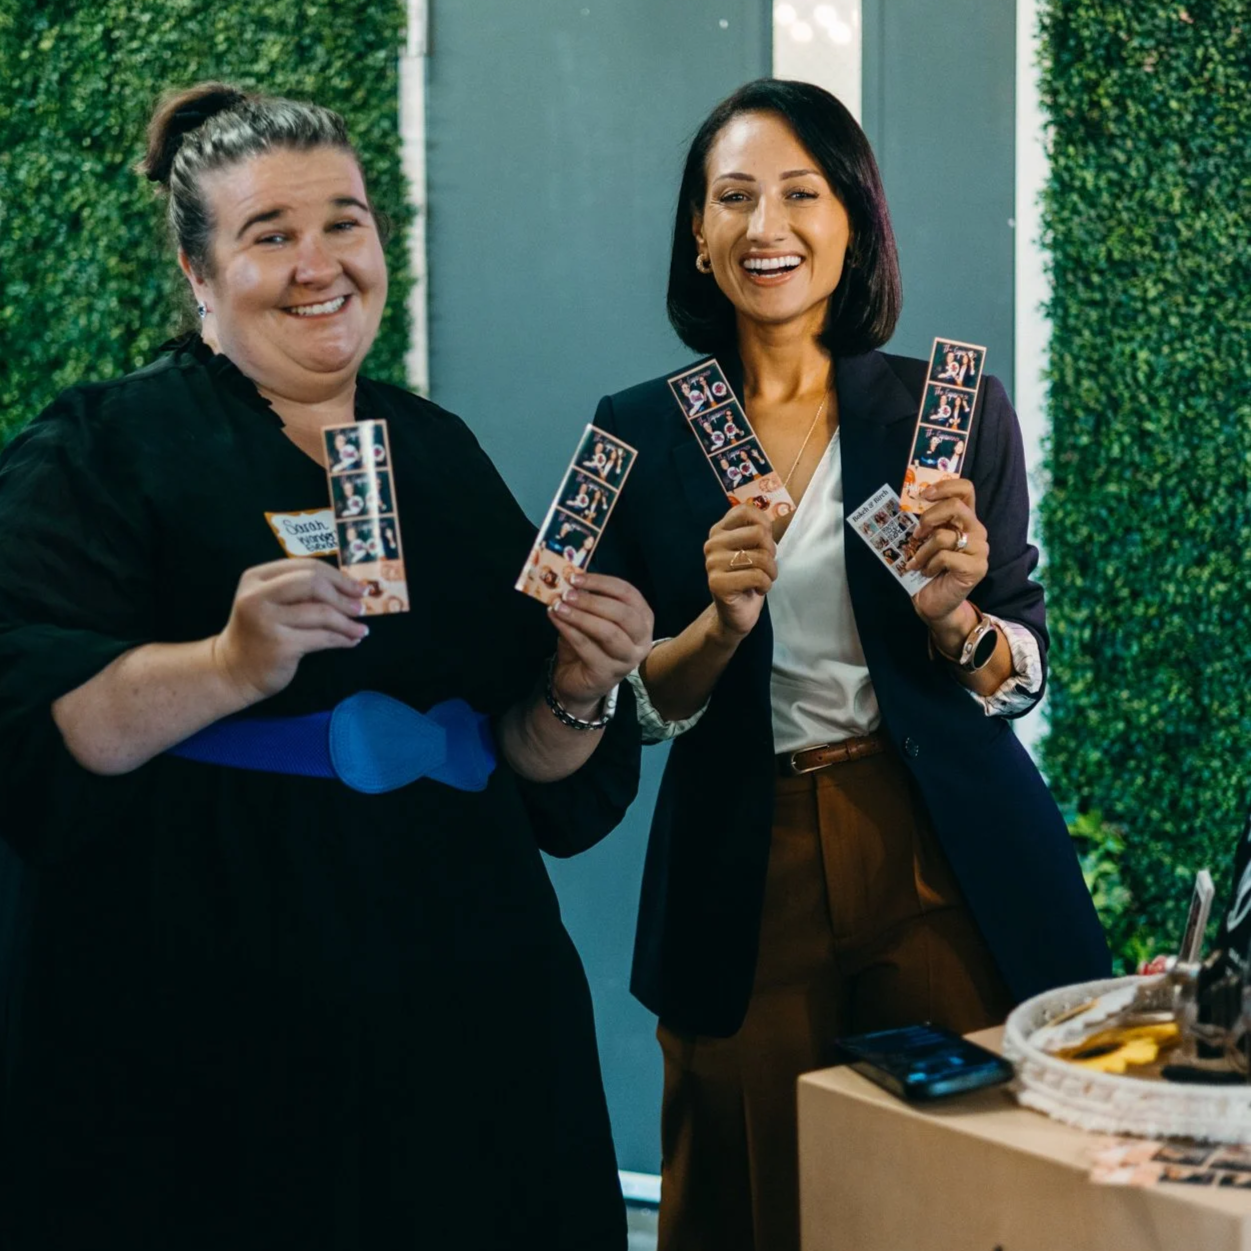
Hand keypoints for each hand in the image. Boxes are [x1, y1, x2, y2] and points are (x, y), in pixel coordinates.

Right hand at [212, 559, 368, 701]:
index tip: (358, 587)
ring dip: (348, 622)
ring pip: (321, 613)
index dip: (337, 576)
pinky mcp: (280, 646)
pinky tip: (351, 641)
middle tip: (361, 607)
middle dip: (343, 595)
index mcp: (256, 577)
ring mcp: (267, 621)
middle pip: (313, 583)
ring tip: (361, 629)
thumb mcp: (272, 603)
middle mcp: (257, 596)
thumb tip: (350, 589)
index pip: (306, 566)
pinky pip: (322, 638)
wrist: (233, 670)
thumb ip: (300, 591)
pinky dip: (342, 639)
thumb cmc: (259, 633)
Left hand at [548, 573, 653, 716]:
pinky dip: (569, 631)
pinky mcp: (608, 674)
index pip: (628, 594)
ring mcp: (627, 660)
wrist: (576, 681)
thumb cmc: (587, 645)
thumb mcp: (589, 617)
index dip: (602, 583)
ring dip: (581, 616)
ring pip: (608, 632)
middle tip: (566, 593)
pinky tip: (555, 619)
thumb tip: (571, 580)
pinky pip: (588, 648)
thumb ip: (585, 599)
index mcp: (643, 619)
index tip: (576, 577)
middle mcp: (642, 640)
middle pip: (622, 614)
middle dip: (592, 601)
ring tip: (558, 606)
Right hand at [704, 505, 777, 640]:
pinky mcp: (717, 583)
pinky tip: (757, 589)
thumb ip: (758, 531)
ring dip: (771, 572)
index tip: (763, 544)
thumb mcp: (754, 549)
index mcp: (719, 531)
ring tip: (763, 579)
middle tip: (765, 566)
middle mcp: (712, 544)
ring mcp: (712, 564)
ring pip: (760, 557)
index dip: (764, 525)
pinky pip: (757, 576)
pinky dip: (766, 585)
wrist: (735, 613)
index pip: (745, 510)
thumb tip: (766, 520)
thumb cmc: (748, 577)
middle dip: (771, 552)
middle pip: (759, 533)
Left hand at [907, 479, 988, 631]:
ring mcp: (980, 549)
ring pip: (944, 536)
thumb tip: (907, 504)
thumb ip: (925, 523)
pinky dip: (929, 564)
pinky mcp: (976, 567)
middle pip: (955, 506)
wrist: (936, 603)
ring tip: (917, 561)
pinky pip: (945, 557)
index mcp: (965, 519)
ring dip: (922, 550)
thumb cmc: (928, 569)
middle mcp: (977, 530)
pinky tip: (927, 572)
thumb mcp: (924, 541)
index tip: (924, 494)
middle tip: (916, 533)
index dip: (945, 486)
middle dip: (928, 518)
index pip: (965, 489)